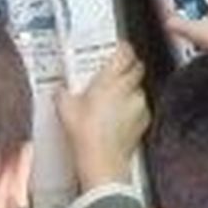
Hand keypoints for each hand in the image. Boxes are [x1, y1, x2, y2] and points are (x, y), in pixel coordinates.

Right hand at [56, 44, 150, 192]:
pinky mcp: (145, 120)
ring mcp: (140, 105)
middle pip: (137, 68)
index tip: (119, 47)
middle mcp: (129, 90)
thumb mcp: (65, 107)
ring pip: (140, 88)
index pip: (125, 53)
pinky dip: (134, 106)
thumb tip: (61, 89)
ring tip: (114, 96)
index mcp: (110, 80)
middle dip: (129, 66)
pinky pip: (142, 106)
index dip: (124, 48)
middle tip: (116, 69)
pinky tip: (120, 114)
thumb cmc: (85, 133)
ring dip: (130, 88)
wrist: (103, 160)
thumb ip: (63, 92)